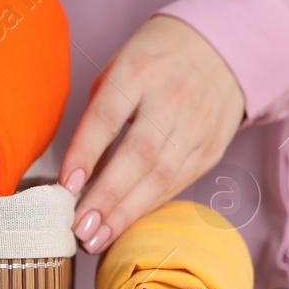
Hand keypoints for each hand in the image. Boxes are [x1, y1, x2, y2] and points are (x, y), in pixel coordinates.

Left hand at [58, 15, 245, 253]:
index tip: (67, 186)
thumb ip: (99, 113)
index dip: (86, 152)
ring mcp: (196, 126)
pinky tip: (125, 225)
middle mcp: (171, 99)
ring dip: (126, 214)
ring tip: (96, 240)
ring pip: (161, 177)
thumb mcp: (120, 67)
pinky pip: (177, 183)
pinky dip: (148, 207)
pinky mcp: (211, 148)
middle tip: (80, 229)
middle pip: (138, 154)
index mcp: (139, 70)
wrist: (222, 49)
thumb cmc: (155, 60)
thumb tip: (78, 172)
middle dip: (107, 197)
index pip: (109, 115)